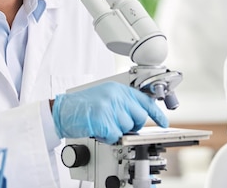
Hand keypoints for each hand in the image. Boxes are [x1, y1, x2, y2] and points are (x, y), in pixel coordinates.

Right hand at [52, 81, 168, 143]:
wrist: (62, 110)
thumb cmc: (82, 105)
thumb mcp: (105, 96)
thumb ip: (122, 102)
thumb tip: (137, 115)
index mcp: (118, 89)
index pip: (145, 100)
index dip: (157, 113)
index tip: (164, 121)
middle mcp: (116, 96)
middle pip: (139, 117)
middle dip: (132, 125)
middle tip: (119, 124)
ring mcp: (110, 107)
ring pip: (127, 128)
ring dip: (117, 131)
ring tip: (104, 124)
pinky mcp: (103, 119)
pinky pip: (115, 135)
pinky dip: (107, 137)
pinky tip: (98, 129)